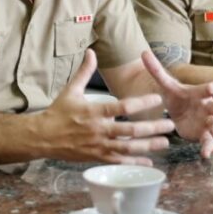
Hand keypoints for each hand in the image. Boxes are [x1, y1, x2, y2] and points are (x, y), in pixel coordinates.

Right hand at [35, 50, 174, 163]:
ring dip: (148, 146)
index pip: (122, 106)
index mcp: (94, 111)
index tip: (158, 98)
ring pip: (127, 148)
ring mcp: (98, 145)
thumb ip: (84, 71)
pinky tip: (148, 161)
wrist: (43, 137)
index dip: (141, 103)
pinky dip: (133, 161)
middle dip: (152, 128)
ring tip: (165, 143)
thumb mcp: (70, 90)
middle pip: (130, 130)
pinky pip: (118, 161)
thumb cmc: (57, 112)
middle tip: (170, 124)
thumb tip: (91, 51)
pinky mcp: (96, 157)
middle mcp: (98, 129)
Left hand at [140, 51, 212, 157]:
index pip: (209, 88)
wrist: (178, 111)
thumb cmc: (177, 97)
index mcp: (199, 93)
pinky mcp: (203, 134)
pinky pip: (210, 142)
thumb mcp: (166, 85)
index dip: (212, 88)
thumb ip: (157, 70)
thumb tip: (143, 52)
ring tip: (212, 130)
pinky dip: (209, 147)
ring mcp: (208, 121)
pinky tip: (205, 154)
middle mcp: (208, 107)